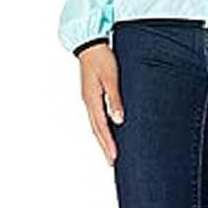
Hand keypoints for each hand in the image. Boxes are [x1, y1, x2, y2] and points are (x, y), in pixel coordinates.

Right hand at [79, 43, 123, 165]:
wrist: (91, 44)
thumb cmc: (103, 58)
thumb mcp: (111, 77)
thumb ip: (115, 98)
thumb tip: (119, 120)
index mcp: (92, 100)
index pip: (101, 127)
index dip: (108, 144)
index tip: (115, 158)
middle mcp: (89, 102)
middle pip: (96, 130)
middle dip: (104, 147)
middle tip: (112, 163)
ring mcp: (89, 99)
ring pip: (96, 124)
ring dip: (103, 139)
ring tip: (110, 153)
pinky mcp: (92, 95)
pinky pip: (97, 116)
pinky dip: (102, 128)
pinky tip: (109, 131)